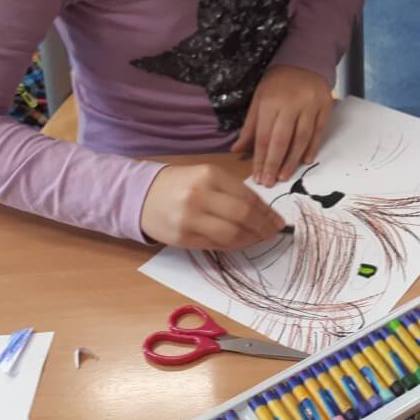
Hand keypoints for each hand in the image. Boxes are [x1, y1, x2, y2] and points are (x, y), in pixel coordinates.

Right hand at [140, 165, 287, 249]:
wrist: (141, 195)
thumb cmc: (180, 184)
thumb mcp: (206, 176)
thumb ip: (232, 190)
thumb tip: (264, 211)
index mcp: (210, 175)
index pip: (248, 196)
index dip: (267, 212)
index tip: (278, 220)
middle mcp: (200, 195)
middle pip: (243, 215)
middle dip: (263, 226)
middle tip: (273, 232)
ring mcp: (190, 218)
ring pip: (231, 233)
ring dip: (250, 239)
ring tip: (258, 238)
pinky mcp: (182, 237)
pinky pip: (215, 244)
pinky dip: (232, 245)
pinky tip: (239, 242)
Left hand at [232, 65, 332, 185]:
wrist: (304, 62)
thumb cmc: (277, 84)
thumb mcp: (259, 100)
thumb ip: (250, 126)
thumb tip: (237, 151)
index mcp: (270, 102)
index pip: (264, 136)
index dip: (260, 159)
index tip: (257, 177)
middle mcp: (290, 104)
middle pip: (282, 140)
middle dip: (275, 164)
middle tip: (270, 182)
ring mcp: (310, 105)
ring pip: (301, 138)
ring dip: (293, 160)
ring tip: (285, 176)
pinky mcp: (325, 106)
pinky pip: (318, 131)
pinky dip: (312, 147)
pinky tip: (305, 161)